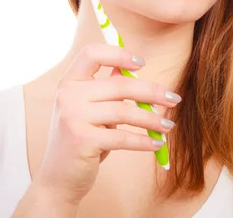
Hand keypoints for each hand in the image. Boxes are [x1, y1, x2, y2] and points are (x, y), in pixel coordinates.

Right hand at [34, 44, 180, 204]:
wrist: (58, 179)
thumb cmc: (82, 140)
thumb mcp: (90, 109)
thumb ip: (107, 89)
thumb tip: (134, 69)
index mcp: (69, 82)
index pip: (92, 53)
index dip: (119, 53)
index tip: (142, 64)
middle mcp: (68, 95)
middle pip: (119, 84)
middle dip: (152, 92)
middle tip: (174, 99)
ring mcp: (72, 117)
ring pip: (125, 111)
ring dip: (152, 119)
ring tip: (168, 126)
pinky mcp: (82, 139)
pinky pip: (123, 136)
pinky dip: (144, 140)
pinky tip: (157, 143)